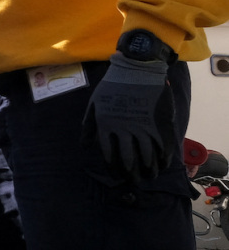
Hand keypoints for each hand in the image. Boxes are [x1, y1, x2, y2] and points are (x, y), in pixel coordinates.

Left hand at [83, 54, 174, 182]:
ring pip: (148, 155)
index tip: (118, 175)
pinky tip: (163, 163)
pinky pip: (163, 145)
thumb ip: (89, 126)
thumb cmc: (112, 85)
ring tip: (150, 175)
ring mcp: (145, 126)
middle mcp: (125, 130)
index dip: (114, 168)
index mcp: (107, 126)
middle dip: (132, 173)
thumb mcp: (94, 104)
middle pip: (129, 159)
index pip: (110, 155)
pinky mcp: (161, 122)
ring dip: (149, 168)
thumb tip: (85, 146)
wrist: (137, 69)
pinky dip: (164, 157)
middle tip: (135, 180)